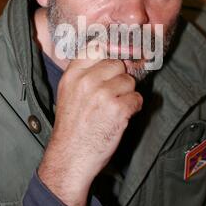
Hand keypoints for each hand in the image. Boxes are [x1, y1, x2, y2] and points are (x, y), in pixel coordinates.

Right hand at [38, 51, 142, 205]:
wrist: (70, 158)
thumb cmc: (72, 127)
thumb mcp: (68, 92)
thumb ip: (84, 73)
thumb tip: (109, 56)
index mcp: (73, 74)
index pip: (97, 47)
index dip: (109, 55)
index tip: (113, 65)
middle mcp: (87, 80)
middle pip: (117, 64)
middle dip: (119, 79)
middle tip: (112, 96)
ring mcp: (103, 94)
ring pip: (129, 81)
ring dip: (127, 95)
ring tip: (114, 109)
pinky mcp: (118, 109)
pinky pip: (137, 98)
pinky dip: (134, 108)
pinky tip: (121, 118)